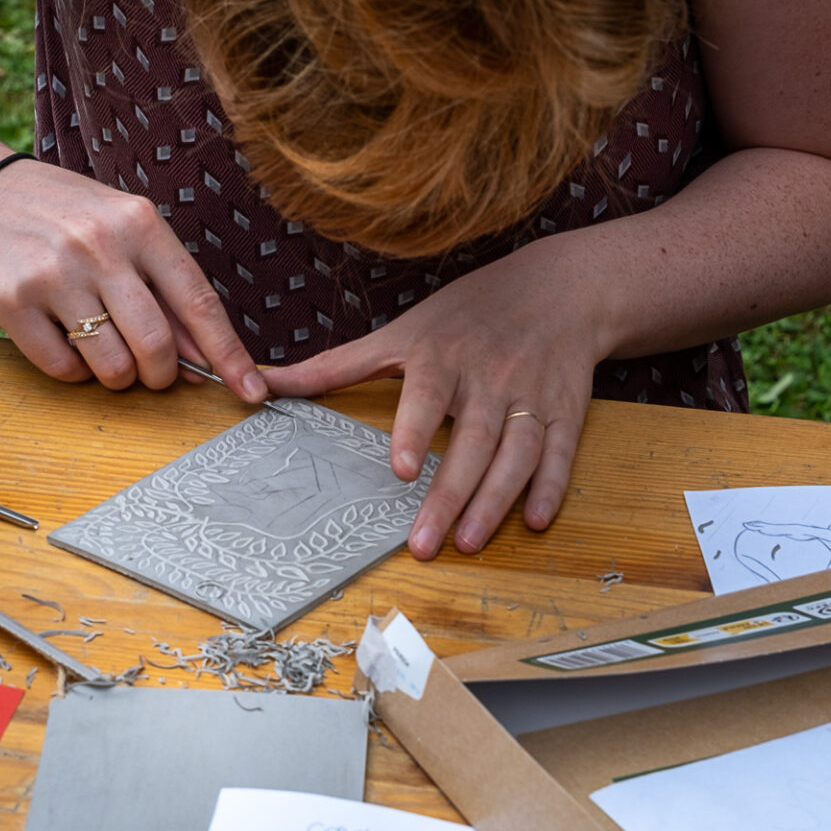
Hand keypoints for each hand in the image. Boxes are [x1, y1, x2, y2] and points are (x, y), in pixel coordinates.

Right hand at [0, 159, 266, 401]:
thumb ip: (167, 292)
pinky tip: (66, 341)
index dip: (229, 355)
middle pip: (155, 346)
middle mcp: (99, 246)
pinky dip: (75, 372)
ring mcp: (54, 273)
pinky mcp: (13, 300)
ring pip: (111, 366)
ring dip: (116, 376)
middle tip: (150, 370)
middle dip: (161, 375)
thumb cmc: (72, 220)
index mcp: (140, 224)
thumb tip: (206, 360)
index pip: (199, 302)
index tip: (252, 392)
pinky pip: (64, 369)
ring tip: (102, 347)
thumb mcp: (127, 235)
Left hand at [261, 243, 602, 558]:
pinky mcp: (567, 409)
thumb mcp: (401, 330)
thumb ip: (335, 366)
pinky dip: (551, 486)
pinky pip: (561, 452)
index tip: (401, 470)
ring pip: (518, 453)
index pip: (428, 395)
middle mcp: (491, 375)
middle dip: (451, 494)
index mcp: (443, 355)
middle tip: (425, 543)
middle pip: (474, 441)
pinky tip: (534, 520)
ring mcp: (532, 394)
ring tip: (469, 543)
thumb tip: (263, 382)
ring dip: (496, 501)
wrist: (560, 287)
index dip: (416, 430)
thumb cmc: (466, 314)